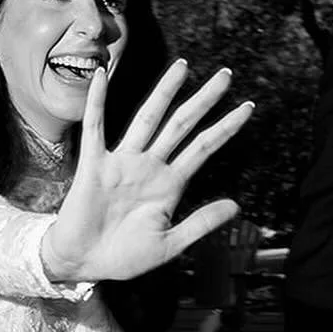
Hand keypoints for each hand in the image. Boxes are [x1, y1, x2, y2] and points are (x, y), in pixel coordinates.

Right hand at [41, 60, 251, 282]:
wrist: (84, 264)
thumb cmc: (125, 257)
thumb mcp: (170, 244)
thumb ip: (201, 223)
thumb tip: (236, 205)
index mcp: (170, 184)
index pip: (204, 147)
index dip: (226, 127)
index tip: (248, 107)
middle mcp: (149, 167)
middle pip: (182, 125)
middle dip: (204, 100)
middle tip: (226, 74)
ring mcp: (122, 163)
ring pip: (147, 119)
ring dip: (164, 93)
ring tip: (183, 67)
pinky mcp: (93, 165)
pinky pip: (95, 127)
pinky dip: (97, 101)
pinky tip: (102, 75)